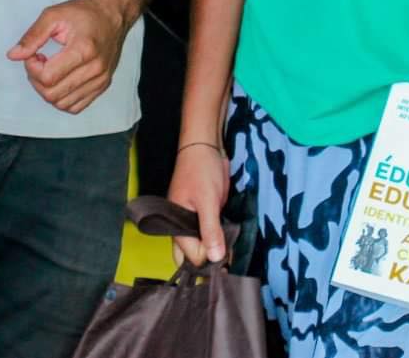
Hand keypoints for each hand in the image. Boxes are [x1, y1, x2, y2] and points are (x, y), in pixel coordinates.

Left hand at [7, 0, 131, 113]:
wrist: (112, 14)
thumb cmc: (83, 12)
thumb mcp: (53, 15)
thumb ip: (32, 36)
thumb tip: (13, 55)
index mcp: (84, 49)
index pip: (47, 77)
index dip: (32, 68)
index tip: (34, 54)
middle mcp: (95, 69)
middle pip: (52, 94)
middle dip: (37, 80)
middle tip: (38, 61)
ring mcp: (101, 80)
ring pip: (62, 104)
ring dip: (48, 90)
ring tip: (50, 69)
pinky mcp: (102, 86)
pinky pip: (75, 107)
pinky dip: (62, 98)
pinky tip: (60, 79)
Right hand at [166, 142, 230, 265]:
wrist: (204, 146)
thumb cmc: (201, 170)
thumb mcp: (207, 200)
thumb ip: (210, 230)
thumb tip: (215, 258)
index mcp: (175, 225)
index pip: (192, 256)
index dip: (209, 260)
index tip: (228, 262)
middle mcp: (181, 226)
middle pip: (192, 255)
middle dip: (210, 259)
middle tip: (230, 261)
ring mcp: (192, 220)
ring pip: (202, 245)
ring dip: (216, 248)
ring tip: (233, 249)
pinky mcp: (204, 214)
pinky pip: (209, 232)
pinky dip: (219, 237)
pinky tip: (231, 239)